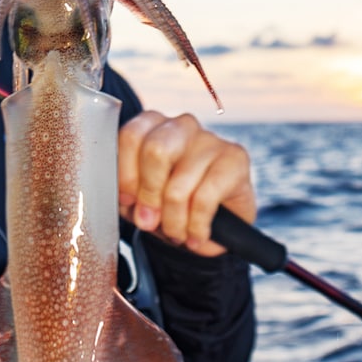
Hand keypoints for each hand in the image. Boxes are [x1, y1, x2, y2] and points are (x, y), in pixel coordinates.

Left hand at [118, 112, 255, 256]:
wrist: (213, 223)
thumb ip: (129, 195)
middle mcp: (182, 126)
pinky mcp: (235, 159)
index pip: (131, 136)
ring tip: (175, 234)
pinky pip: (205, 198)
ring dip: (173, 220)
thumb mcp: (140, 199)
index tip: (127, 200)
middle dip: (149, 194)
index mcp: (153, 126)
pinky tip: (195, 236)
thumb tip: (130, 202)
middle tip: (149, 221)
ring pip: (178, 184)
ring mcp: (211, 140)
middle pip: (156, 150)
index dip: (126, 174)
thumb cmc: (171, 203)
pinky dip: (196, 226)